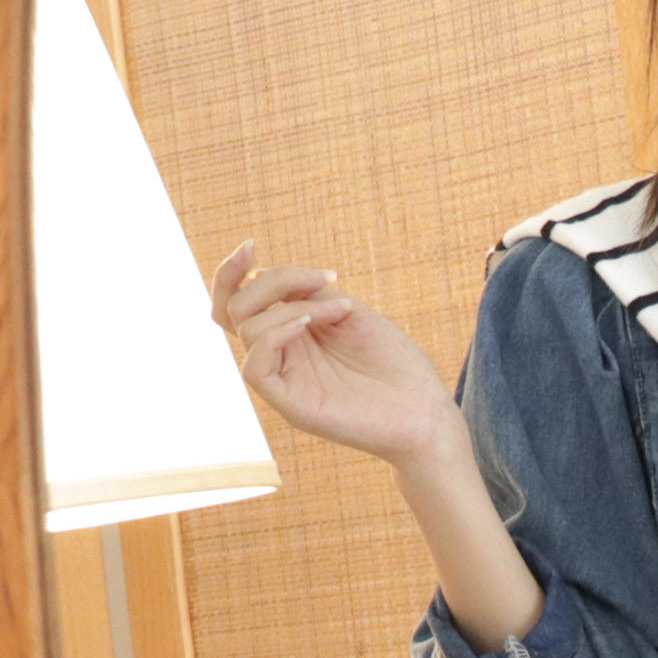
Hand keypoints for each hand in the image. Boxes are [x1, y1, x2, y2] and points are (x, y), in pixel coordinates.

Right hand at [210, 243, 466, 474]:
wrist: (426, 412)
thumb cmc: (395, 363)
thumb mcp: (346, 311)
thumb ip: (304, 293)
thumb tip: (262, 273)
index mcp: (291, 334)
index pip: (238, 302)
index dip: (232, 271)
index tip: (250, 244)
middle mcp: (282, 357)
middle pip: (235, 309)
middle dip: (270, 280)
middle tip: (321, 280)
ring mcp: (285, 382)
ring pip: (247, 329)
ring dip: (291, 305)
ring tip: (341, 311)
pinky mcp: (291, 406)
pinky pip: (254, 368)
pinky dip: (276, 334)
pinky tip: (310, 323)